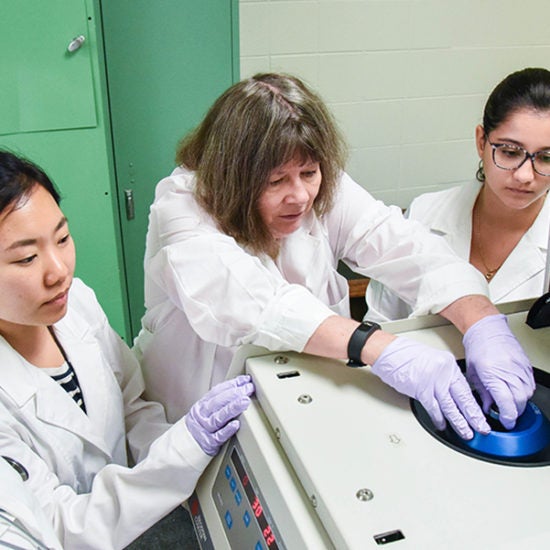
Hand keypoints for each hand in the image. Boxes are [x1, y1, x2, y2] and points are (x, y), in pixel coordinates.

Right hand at [186, 375, 254, 455]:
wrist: (181, 448)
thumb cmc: (197, 427)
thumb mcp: (203, 411)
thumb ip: (217, 401)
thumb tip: (238, 388)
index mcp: (202, 405)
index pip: (218, 391)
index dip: (232, 384)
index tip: (245, 380)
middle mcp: (203, 415)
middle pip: (219, 401)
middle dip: (236, 393)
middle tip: (249, 388)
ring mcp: (206, 428)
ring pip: (220, 416)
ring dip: (233, 407)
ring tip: (245, 401)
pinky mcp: (209, 443)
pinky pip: (219, 436)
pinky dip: (227, 429)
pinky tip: (236, 424)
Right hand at [371, 337, 489, 438]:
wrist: (388, 351)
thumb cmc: (405, 355)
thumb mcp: (431, 361)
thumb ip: (443, 376)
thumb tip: (451, 393)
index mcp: (448, 363)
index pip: (466, 387)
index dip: (474, 404)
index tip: (480, 414)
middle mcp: (444, 371)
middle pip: (463, 398)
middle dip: (474, 416)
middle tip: (482, 428)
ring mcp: (433, 381)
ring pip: (451, 407)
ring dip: (460, 422)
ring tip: (467, 433)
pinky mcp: (421, 389)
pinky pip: (434, 408)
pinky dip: (439, 419)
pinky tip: (442, 425)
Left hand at [463, 314, 534, 428]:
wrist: (487, 330)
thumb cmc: (477, 348)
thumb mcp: (473, 373)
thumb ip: (482, 393)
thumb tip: (489, 408)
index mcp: (492, 373)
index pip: (506, 402)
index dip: (508, 417)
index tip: (506, 423)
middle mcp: (508, 371)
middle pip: (520, 401)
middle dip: (514, 413)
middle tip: (507, 415)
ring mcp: (519, 368)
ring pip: (528, 394)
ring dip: (520, 403)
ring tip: (510, 403)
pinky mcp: (526, 365)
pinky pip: (531, 384)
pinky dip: (525, 392)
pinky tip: (516, 392)